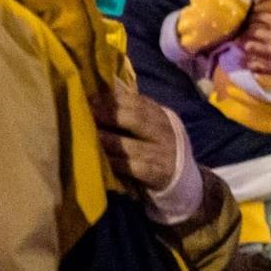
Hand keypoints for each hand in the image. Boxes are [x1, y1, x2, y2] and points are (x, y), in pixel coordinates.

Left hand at [93, 79, 183, 197]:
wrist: (183, 178)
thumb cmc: (156, 147)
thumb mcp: (150, 126)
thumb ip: (131, 111)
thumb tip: (101, 92)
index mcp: (161, 115)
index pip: (138, 102)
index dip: (114, 99)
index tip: (90, 98)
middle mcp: (165, 132)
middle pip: (138, 119)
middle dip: (111, 115)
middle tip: (87, 113)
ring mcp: (163, 153)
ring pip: (133, 145)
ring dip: (109, 140)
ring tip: (91, 136)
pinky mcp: (158, 174)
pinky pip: (134, 167)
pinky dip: (116, 163)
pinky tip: (101, 160)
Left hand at [242, 8, 270, 84]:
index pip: (261, 17)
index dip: (254, 16)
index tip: (253, 17)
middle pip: (253, 32)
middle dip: (250, 31)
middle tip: (249, 32)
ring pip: (251, 48)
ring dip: (248, 46)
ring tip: (249, 45)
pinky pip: (255, 66)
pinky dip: (250, 63)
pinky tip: (251, 61)